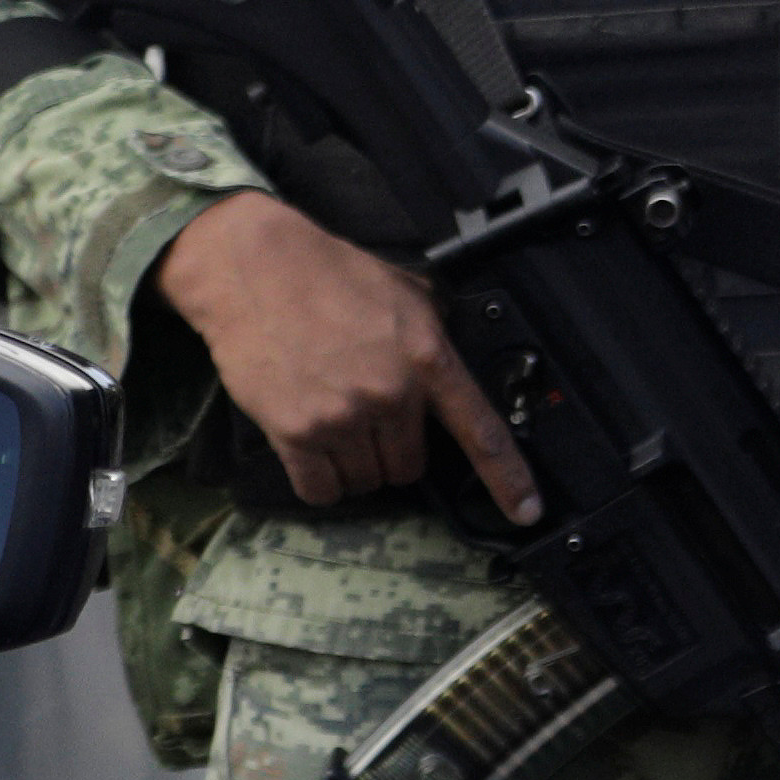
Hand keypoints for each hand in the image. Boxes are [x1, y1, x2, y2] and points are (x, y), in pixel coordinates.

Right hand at [153, 192, 534, 518]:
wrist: (252, 268)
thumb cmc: (328, 274)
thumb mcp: (406, 293)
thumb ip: (436, 335)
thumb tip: (449, 365)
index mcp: (428, 359)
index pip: (482, 432)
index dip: (509, 479)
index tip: (527, 511)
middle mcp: (390, 394)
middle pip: (409, 467)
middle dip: (391, 452)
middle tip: (366, 420)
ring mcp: (342, 416)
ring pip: (365, 480)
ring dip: (353, 464)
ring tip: (333, 421)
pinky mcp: (295, 431)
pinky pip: (320, 488)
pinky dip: (319, 480)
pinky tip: (312, 449)